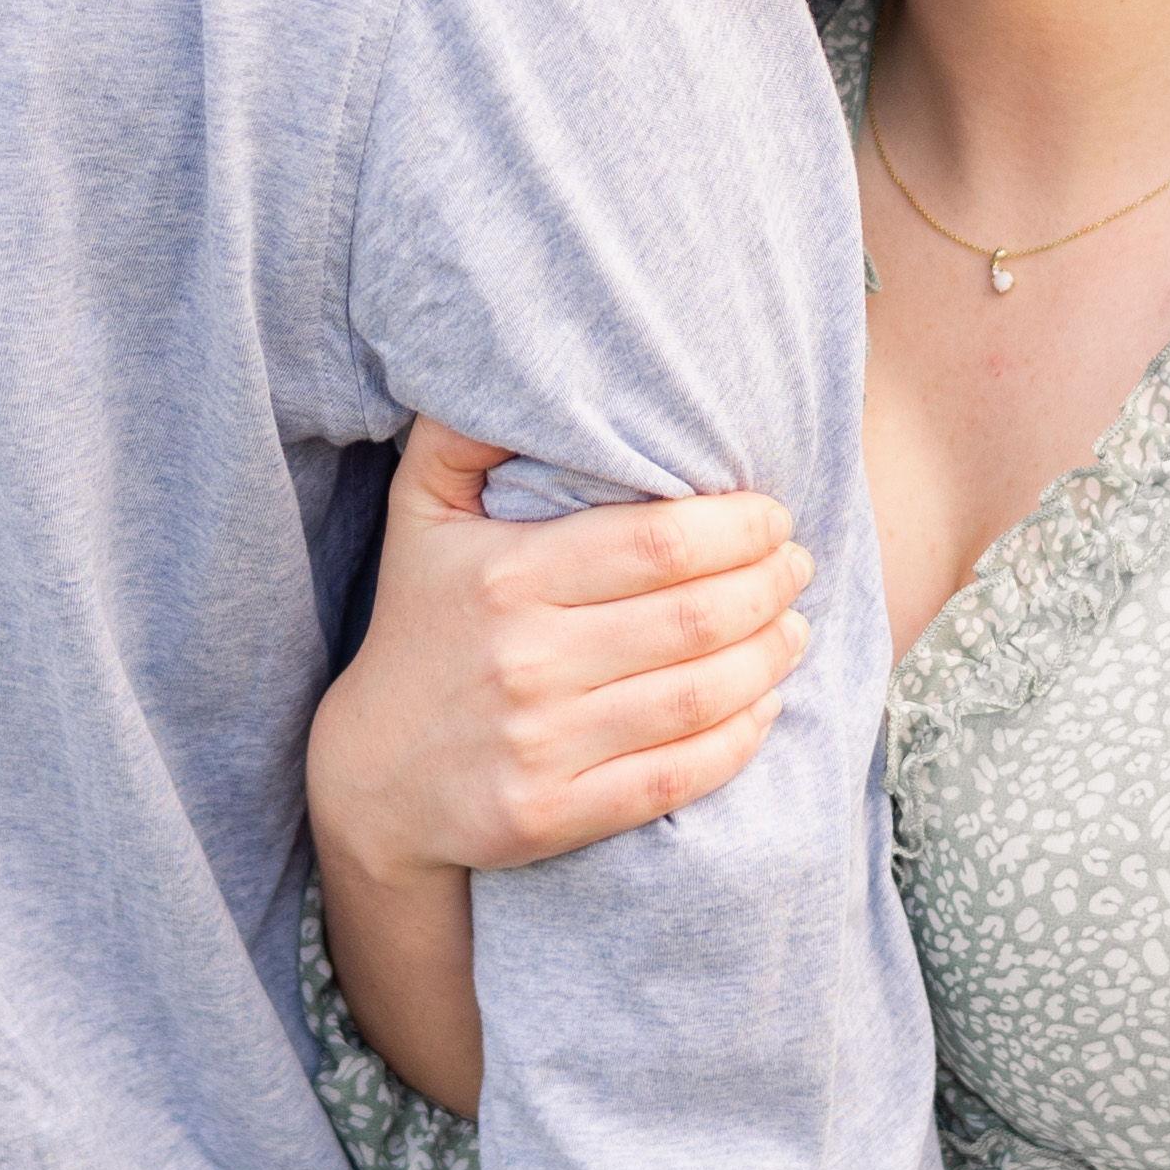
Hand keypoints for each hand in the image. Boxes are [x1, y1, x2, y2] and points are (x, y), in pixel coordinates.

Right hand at [305, 425, 811, 895]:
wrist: (371, 780)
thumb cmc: (419, 629)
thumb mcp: (420, 517)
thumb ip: (464, 434)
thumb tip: (518, 355)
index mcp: (505, 576)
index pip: (659, 543)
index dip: (737, 527)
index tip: (772, 516)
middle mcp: (524, 660)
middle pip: (694, 616)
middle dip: (770, 585)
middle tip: (798, 566)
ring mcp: (541, 744)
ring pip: (699, 694)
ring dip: (769, 657)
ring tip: (794, 627)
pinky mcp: (554, 814)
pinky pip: (679, 774)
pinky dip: (741, 738)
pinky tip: (765, 705)